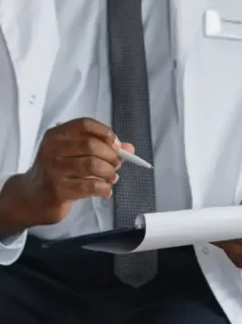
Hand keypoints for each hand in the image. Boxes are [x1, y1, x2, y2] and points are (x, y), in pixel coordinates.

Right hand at [0, 118, 127, 230]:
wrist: (30, 198)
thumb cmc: (57, 172)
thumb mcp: (74, 155)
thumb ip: (102, 148)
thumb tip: (129, 148)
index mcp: (56, 136)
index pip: (84, 124)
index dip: (105, 132)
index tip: (116, 143)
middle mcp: (51, 150)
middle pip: (91, 144)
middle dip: (110, 155)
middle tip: (117, 163)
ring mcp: (52, 170)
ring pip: (92, 165)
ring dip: (109, 172)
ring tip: (113, 177)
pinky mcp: (57, 190)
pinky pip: (89, 186)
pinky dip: (103, 188)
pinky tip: (106, 190)